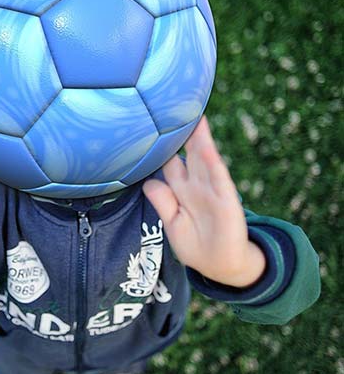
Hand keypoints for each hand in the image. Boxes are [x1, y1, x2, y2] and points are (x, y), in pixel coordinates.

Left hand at [143, 117, 265, 287]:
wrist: (223, 267)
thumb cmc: (196, 244)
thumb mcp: (173, 223)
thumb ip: (162, 202)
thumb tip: (146, 181)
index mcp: (182, 191)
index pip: (169, 162)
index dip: (161, 145)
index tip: (150, 124)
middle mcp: (197, 186)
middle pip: (187, 153)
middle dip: (182, 132)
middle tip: (173, 105)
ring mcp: (213, 191)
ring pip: (204, 159)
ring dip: (199, 138)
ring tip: (193, 115)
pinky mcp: (227, 202)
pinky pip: (219, 179)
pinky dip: (212, 163)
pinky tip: (206, 147)